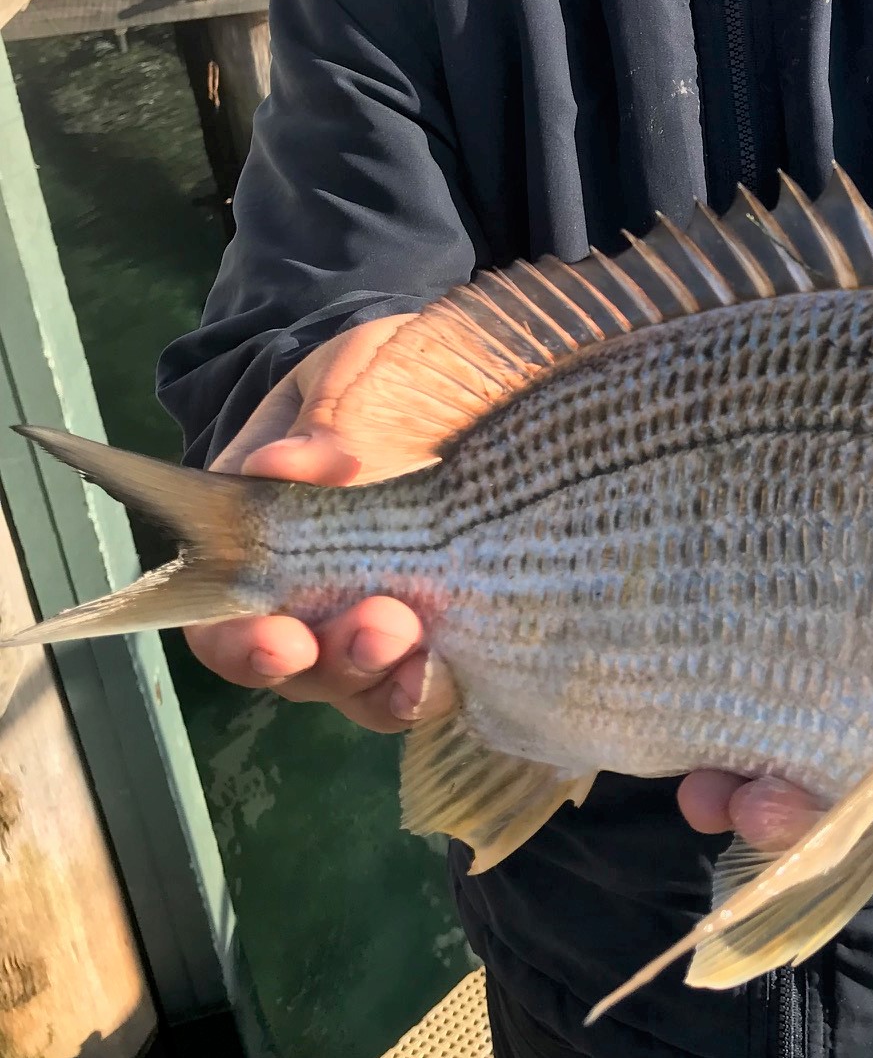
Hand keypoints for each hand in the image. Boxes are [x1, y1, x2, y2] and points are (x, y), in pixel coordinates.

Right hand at [183, 316, 457, 735]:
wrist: (467, 371)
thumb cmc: (386, 371)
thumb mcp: (358, 374)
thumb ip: (330, 417)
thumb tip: (282, 464)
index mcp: (259, 530)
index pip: (219, 615)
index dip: (240, 640)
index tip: (283, 637)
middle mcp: (307, 594)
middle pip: (294, 669)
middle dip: (333, 660)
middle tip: (381, 626)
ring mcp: (375, 618)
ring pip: (361, 686)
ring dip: (386, 677)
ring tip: (420, 643)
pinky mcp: (442, 630)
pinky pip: (425, 684)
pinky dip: (434, 685)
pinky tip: (450, 665)